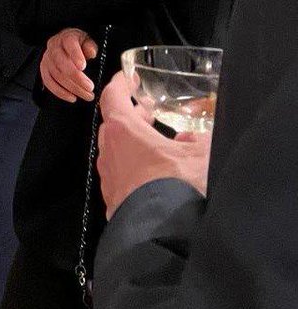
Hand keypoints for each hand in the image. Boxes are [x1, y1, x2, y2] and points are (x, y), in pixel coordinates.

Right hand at [40, 27, 98, 102]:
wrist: (66, 45)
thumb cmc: (80, 44)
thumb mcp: (89, 41)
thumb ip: (90, 47)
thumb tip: (91, 53)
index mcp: (66, 38)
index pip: (69, 44)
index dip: (75, 55)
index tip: (83, 67)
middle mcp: (54, 47)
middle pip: (61, 63)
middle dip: (76, 78)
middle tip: (90, 87)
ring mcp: (47, 59)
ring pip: (56, 75)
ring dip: (72, 88)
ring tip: (87, 95)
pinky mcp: (44, 69)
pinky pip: (48, 82)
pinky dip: (60, 92)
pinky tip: (72, 97)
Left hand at [97, 74, 212, 218]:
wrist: (163, 231)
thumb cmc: (178, 184)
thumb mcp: (201, 154)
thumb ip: (199, 139)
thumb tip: (194, 137)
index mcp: (123, 131)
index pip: (111, 97)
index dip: (119, 84)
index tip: (127, 78)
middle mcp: (108, 151)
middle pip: (114, 125)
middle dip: (131, 117)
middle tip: (148, 113)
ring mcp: (107, 177)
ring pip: (116, 151)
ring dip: (133, 144)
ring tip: (157, 145)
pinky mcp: (111, 199)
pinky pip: (120, 175)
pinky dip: (134, 167)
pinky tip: (154, 175)